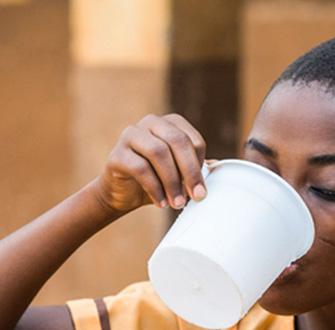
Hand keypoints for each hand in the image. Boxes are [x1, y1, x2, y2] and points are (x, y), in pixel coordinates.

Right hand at [92, 114, 206, 213]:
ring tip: (177, 203)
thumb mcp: (179, 172)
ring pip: (158, 152)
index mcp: (170, 123)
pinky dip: (155, 188)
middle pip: (176, 140)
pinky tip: (161, 203)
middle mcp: (150, 122)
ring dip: (172, 181)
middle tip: (197, 197)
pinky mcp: (116, 154)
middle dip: (190, 171)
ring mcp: (130, 135)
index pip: (192, 139)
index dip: (200, 165)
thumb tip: (218, 166)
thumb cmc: (155, 180)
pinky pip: (140, 168)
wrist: (122, 194)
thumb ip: (195, 167)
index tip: (201, 189)